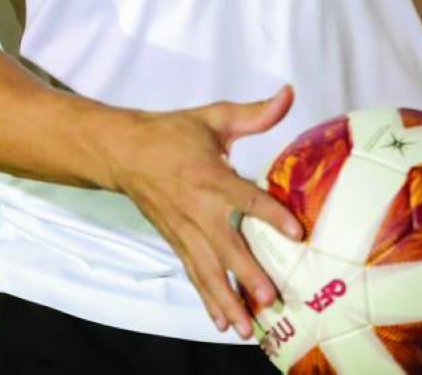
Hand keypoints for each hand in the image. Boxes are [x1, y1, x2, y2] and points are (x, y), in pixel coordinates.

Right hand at [109, 84, 302, 337]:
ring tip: (247, 327)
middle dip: (248, 273)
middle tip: (271, 297)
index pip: (245, 197)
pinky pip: (193, 274)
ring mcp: (184, 230)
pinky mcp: (176, 242)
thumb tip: (288, 94)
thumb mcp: (214, 117)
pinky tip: (223, 322)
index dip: (271, 215)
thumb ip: (255, 113)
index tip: (296, 232)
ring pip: (208, 270)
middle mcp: (197, 208)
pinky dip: (207, 299)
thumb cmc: (173, 133)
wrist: (124, 151)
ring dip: (228, 299)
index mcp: (210, 174)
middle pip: (226, 245)